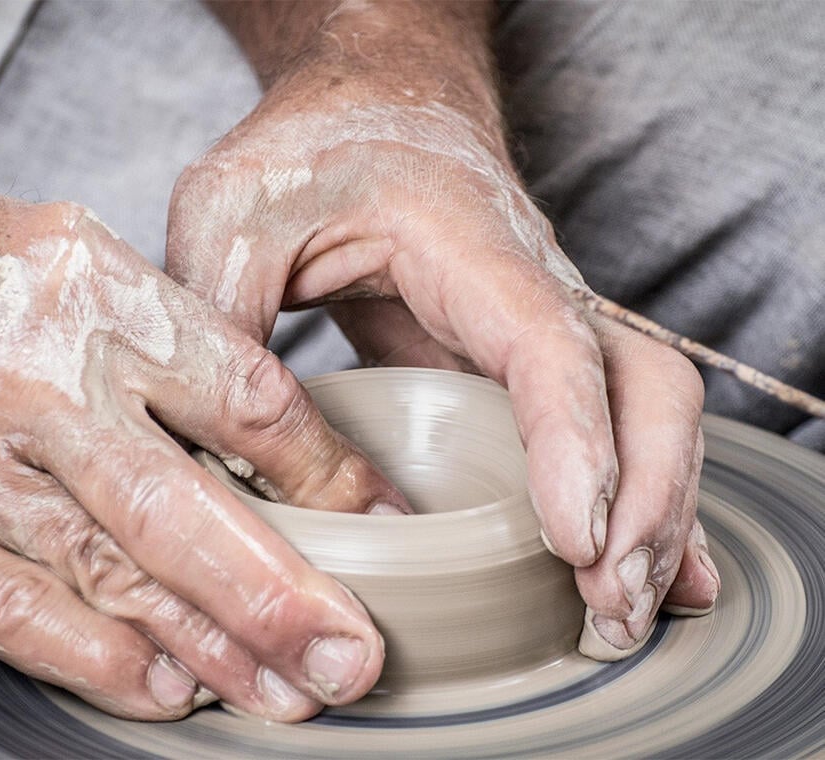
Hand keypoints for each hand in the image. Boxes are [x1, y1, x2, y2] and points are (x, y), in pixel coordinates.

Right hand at [0, 188, 407, 720]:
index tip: (376, 518)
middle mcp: (34, 377)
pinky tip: (168, 690)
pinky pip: (16, 612)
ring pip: (115, 574)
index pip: (244, 392)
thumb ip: (150, 331)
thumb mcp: (51, 253)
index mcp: (90, 287)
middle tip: (356, 656)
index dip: (325, 472)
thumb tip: (255, 419)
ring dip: (211, 646)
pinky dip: (99, 661)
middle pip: (190, 506)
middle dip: (284, 595)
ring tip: (287, 691)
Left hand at [168, 0, 719, 658]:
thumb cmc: (306, 148)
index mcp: (466, 244)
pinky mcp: (521, 360)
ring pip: (646, 412)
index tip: (577, 540)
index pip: (549, 343)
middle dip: (648, 502)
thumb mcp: (232, 213)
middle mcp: (531, 285)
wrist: (370, 103)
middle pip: (644, 387)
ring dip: (654, 516)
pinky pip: (608, 424)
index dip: (575, 444)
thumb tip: (220, 455)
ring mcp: (539, 324)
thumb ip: (222, 318)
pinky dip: (634, 498)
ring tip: (621, 615)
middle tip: (609, 608)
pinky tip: (632, 567)